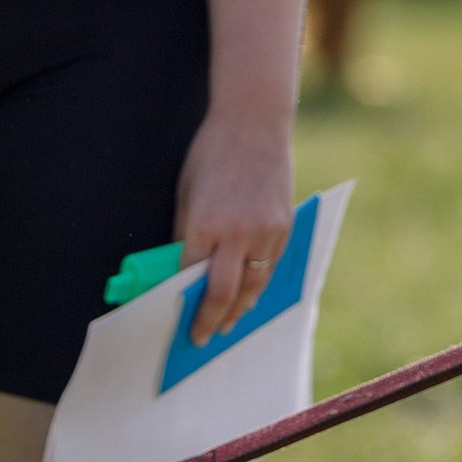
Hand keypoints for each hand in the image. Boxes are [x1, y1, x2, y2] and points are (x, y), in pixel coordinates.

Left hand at [176, 109, 294, 345]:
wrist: (254, 122)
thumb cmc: (212, 154)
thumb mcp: (187, 194)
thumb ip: (187, 235)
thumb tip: (182, 271)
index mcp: (204, 225)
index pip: (190, 280)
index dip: (182, 306)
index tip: (177, 324)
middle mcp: (236, 233)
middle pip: (222, 294)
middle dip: (210, 321)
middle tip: (200, 339)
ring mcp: (265, 231)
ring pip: (252, 286)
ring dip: (238, 310)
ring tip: (226, 325)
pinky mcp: (284, 226)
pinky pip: (270, 267)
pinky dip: (258, 286)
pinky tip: (248, 297)